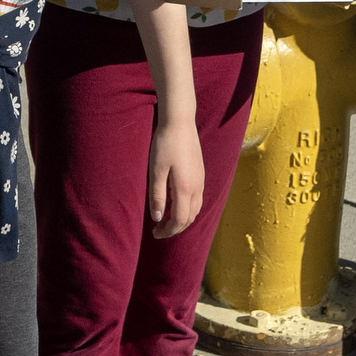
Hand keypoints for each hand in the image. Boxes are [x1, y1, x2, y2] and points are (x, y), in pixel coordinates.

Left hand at [145, 120, 206, 239]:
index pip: (180, 220)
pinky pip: (198, 199)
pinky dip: (188, 209)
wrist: (180, 122)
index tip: (155, 233)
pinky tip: (177, 205)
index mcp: (185, 188)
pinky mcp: (200, 173)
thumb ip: (157, 196)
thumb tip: (157, 218)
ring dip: (183, 219)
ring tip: (167, 221)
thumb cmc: (165, 144)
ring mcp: (201, 180)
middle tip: (158, 230)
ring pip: (196, 209)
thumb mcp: (156, 171)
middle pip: (190, 218)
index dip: (168, 230)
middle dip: (175, 228)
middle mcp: (197, 187)